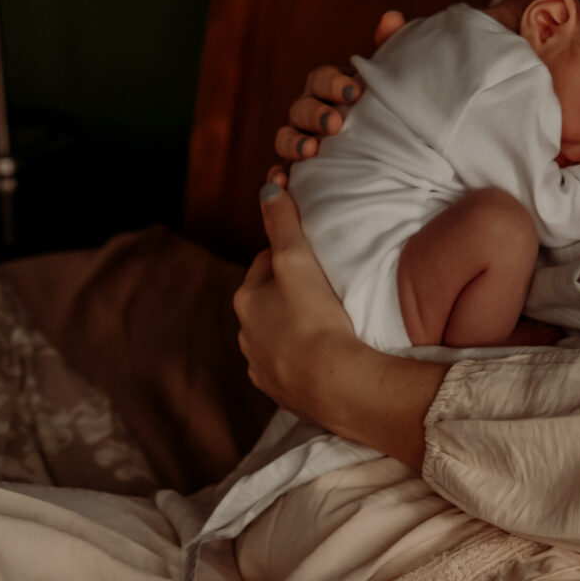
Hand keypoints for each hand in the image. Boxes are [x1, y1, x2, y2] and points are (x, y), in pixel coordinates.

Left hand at [233, 181, 442, 466]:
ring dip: (293, 329)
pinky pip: (288, 368)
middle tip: (323, 291)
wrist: (334, 382)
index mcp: (246, 300)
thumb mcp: (296, 259)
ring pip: (276, 336)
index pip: (265, 265)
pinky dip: (301, 360)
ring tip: (326, 325)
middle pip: (268, 302)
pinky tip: (323, 357)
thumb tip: (268, 187)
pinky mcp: (281, 392)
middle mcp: (245, 335)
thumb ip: (283, 223)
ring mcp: (262, 367)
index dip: (289, 257)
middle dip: (287, 295)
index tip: (312, 258)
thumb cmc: (314, 316)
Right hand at [268, 9, 405, 185]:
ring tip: (311, 151)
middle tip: (336, 124)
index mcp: (329, 89)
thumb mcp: (390, 86)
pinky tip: (284, 182)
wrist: (395, 158)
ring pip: (285, 137)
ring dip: (294, 142)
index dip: (333, 83)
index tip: (354, 92)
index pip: (320, 78)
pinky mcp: (298, 173)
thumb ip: (390, 50)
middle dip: (316, 114)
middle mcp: (309, 112)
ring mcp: (300, 141)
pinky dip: (277, 176)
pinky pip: (279, 173)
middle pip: (301, 107)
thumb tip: (391, 17)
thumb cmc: (387, 113)